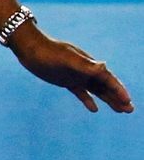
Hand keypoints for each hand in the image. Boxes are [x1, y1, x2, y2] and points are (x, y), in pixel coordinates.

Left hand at [11, 29, 132, 113]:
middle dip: (118, 98)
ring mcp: (77, 76)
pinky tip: (94, 109)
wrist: (30, 48)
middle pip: (106, 87)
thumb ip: (85, 65)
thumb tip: (104, 66)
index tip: (128, 101)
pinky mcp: (66, 81)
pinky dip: (88, 100)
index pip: (109, 80)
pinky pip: (81, 92)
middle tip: (130, 110)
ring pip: (97, 90)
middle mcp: (86, 70)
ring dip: (109, 100)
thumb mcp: (67, 59)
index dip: (119, 91)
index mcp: (90, 65)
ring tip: (120, 110)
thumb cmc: (49, 52)